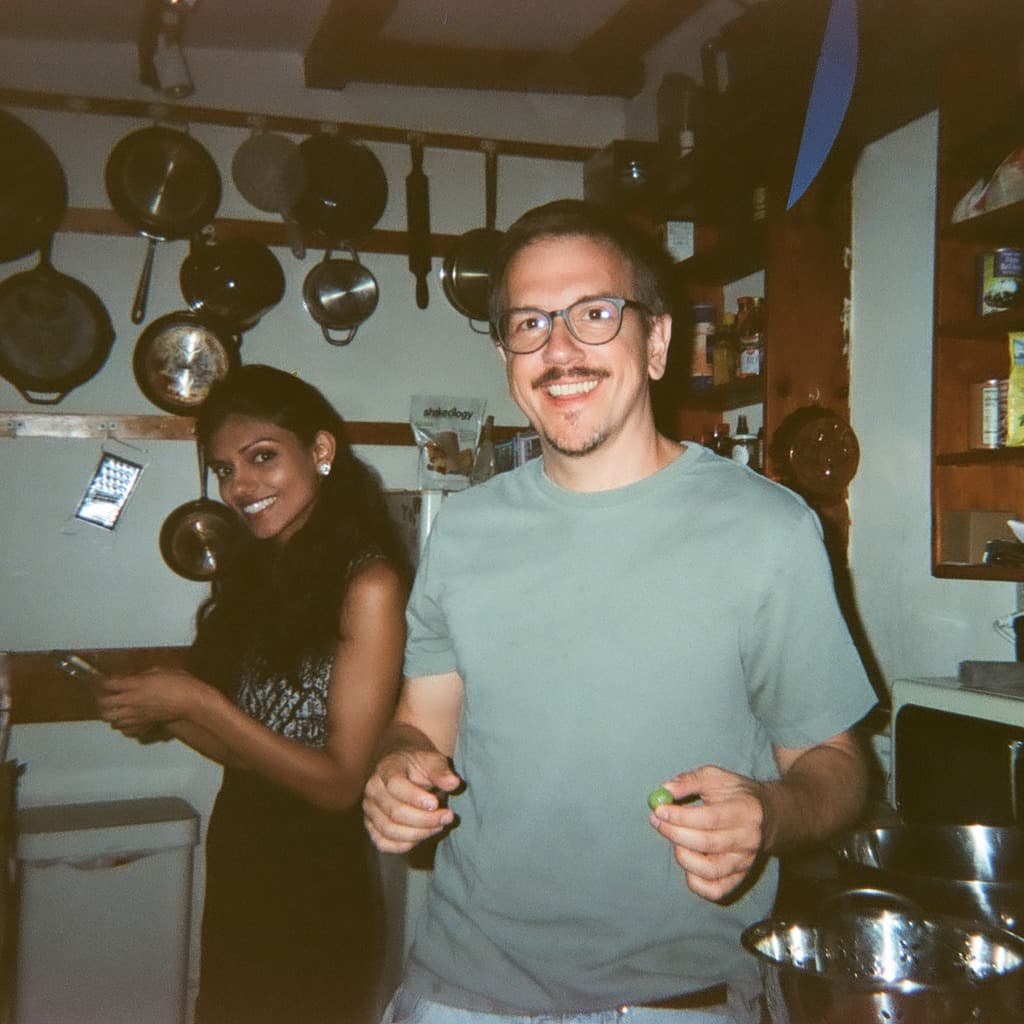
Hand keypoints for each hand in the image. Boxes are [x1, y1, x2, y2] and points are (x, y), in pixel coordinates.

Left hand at [95, 668, 196, 733]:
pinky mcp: (143, 725)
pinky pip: (124, 729)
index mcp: (135, 685)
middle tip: (106, 695)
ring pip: (110, 719)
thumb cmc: (179, 682)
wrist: (191, 702)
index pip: (109, 684)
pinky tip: (126, 720)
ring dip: (109, 713)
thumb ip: (141, 675)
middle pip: (104, 705)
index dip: (104, 682)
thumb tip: (131, 678)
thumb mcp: (160, 670)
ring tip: (115, 708)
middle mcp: (131, 702)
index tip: (105, 680)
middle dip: (101, 700)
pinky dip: (121, 725)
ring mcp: (136, 716)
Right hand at [362, 748, 461, 854]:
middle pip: (394, 812)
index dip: (415, 798)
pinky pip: (383, 843)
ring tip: (439, 826)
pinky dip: (404, 845)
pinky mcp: (372, 826)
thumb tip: (454, 783)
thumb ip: (441, 771)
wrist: (407, 768)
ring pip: (389, 830)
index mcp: (386, 768)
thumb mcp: (433, 760)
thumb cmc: (420, 764)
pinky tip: (423, 836)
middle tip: (448, 817)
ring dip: (418, 833)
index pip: (395, 785)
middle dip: (424, 819)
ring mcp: (370, 809)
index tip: (436, 804)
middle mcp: (373, 789)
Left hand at [648, 765, 767, 902]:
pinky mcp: (739, 877)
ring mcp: (744, 862)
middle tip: (657, 820)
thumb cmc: (736, 793)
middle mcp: (747, 840)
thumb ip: (689, 780)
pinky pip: (716, 891)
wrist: (767, 816)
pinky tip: (687, 862)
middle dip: (674, 833)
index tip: (658, 810)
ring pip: (710, 871)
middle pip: (706, 844)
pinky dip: (696, 882)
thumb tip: (663, 791)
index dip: (680, 816)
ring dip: (683, 856)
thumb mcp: (716, 776)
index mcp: (745, 811)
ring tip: (675, 840)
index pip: (709, 818)